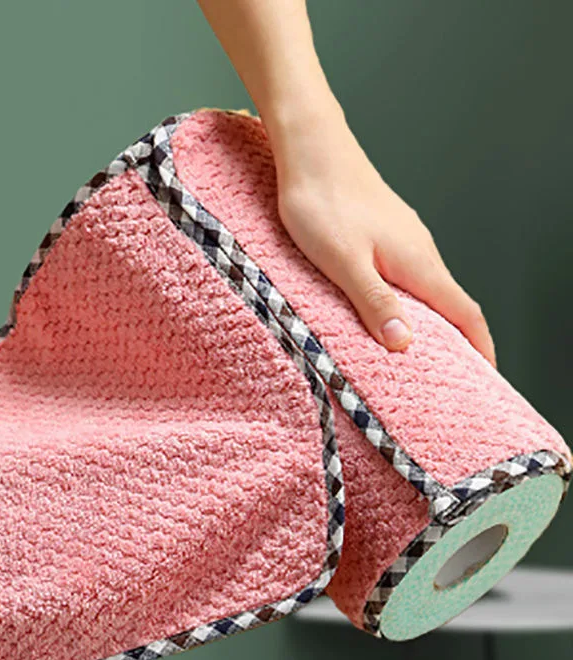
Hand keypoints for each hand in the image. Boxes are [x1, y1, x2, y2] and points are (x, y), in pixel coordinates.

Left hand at [273, 110, 496, 366]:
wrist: (310, 147)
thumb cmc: (322, 201)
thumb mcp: (344, 261)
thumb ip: (374, 301)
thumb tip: (404, 342)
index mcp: (416, 262)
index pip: (464, 312)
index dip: (478, 347)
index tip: (484, 376)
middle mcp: (418, 249)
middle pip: (449, 304)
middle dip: (454, 342)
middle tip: (447, 377)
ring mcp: (402, 238)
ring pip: (425, 288)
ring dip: (427, 321)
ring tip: (413, 354)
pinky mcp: (383, 231)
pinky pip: (404, 274)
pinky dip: (405, 300)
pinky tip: (383, 310)